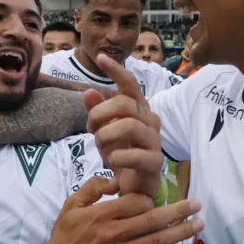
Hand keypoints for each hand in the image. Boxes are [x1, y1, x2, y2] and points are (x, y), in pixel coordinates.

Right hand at [37, 176, 202, 243]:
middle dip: (180, 211)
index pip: (137, 202)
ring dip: (181, 232)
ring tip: (198, 224)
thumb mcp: (72, 204)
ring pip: (158, 242)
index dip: (150, 199)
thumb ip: (93, 187)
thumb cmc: (65, 234)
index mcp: (103, 214)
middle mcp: (115, 233)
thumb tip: (116, 181)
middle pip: (154, 220)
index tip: (153, 200)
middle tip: (197, 205)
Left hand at [84, 54, 163, 196]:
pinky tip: (112, 161)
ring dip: (106, 135)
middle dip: (100, 114)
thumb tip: (88, 92)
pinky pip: (136, 155)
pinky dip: (118, 157)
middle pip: (124, 104)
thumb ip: (98, 112)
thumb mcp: (105, 132)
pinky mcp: (155, 162)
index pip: (130, 85)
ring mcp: (154, 140)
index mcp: (138, 110)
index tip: (101, 57)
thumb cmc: (122, 154)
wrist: (136, 186)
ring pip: (129, 126)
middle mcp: (150, 120)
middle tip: (92, 129)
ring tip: (101, 146)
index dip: (116, 70)